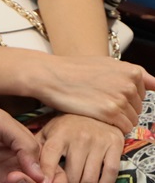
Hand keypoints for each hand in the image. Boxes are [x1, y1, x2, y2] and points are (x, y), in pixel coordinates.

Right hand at [36, 55, 152, 134]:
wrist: (50, 75)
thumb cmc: (74, 69)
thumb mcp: (106, 64)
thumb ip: (132, 74)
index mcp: (131, 71)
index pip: (143, 94)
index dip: (125, 97)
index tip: (111, 96)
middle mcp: (129, 84)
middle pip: (138, 108)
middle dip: (122, 109)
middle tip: (99, 101)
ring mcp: (121, 98)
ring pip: (131, 120)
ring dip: (117, 119)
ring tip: (96, 108)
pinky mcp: (111, 112)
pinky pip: (123, 128)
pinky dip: (112, 127)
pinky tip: (96, 116)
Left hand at [37, 114, 121, 182]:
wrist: (96, 109)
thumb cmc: (68, 125)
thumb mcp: (50, 131)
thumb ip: (39, 146)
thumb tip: (28, 164)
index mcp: (60, 133)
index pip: (50, 155)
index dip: (47, 171)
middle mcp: (79, 137)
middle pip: (73, 173)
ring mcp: (98, 141)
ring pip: (91, 177)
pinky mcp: (115, 145)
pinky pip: (110, 173)